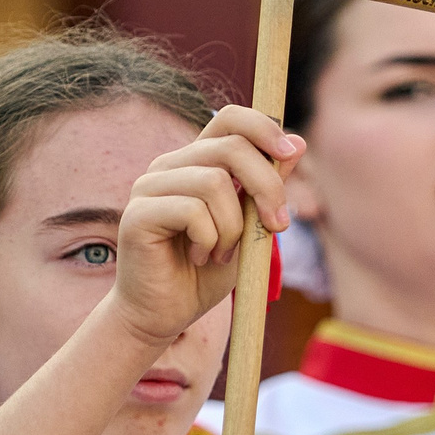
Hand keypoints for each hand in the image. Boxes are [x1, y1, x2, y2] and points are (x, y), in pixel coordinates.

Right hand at [107, 107, 300, 347]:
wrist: (164, 315)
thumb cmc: (204, 272)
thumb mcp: (249, 227)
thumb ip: (267, 187)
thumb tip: (297, 143)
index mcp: (195, 162)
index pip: (229, 119)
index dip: (264, 128)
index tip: (290, 154)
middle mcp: (169, 166)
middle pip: (231, 147)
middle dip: (267, 186)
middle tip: (277, 226)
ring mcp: (149, 187)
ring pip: (213, 182)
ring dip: (233, 227)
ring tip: (223, 254)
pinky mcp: (137, 214)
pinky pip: (192, 212)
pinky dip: (209, 241)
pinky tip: (198, 258)